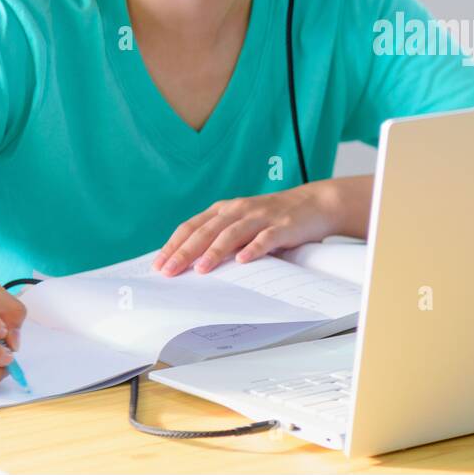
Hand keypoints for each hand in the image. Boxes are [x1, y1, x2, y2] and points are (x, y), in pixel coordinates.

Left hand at [153, 180, 356, 276]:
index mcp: (225, 210)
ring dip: (215, 251)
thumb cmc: (273, 218)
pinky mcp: (283, 225)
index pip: (192, 226)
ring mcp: (261, 217)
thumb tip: (189, 263)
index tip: (159, 265)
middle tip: (170, 271)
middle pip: (207, 230)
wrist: (314, 204)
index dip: (174, 245)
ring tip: (201, 269)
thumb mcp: (242, 223)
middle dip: (186, 251)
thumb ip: (221, 237)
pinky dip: (254, 248)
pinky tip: (244, 260)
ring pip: (232, 233)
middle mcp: (239, 210)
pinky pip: (266, 237)